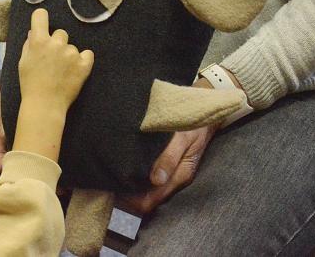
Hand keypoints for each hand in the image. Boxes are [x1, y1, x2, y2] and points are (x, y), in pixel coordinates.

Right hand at [18, 8, 93, 110]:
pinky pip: (88, 54)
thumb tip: (33, 32)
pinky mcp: (84, 64)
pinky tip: (75, 71)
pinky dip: (83, 61)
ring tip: (63, 72)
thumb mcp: (23, 62)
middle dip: (57, 43)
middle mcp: (56, 43)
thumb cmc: (30, 84)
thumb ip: (29, 45)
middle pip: (61, 32)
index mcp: (38, 41)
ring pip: (72, 47)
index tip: (42, 25)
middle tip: (54, 60)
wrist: (44, 105)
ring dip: (69, 55)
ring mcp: (71, 53)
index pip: (41, 15)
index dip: (41, 19)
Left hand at [118, 74, 222, 215]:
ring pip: (147, 190)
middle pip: (146, 199)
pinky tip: (126, 166)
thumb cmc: (193, 124)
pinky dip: (137, 176)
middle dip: (128, 195)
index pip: (150, 201)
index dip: (132, 201)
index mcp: (180, 175)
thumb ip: (170, 157)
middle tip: (108, 182)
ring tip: (114, 174)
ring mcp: (171, 173)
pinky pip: (150, 178)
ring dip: (131, 186)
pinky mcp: (168, 165)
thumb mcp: (183, 137)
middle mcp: (174, 179)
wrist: (206, 112)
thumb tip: (156, 180)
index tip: (115, 190)